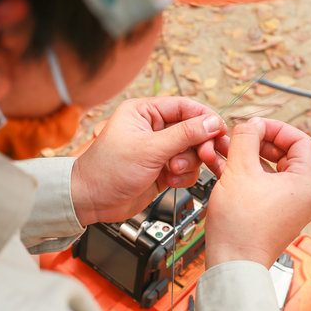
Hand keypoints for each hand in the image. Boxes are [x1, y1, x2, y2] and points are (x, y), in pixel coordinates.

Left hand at [71, 97, 225, 225]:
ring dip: (188, 163)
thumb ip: (184, 134)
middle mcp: (154, 129)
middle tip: (206, 155)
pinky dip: (183, 177)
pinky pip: (187, 169)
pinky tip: (169, 181)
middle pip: (193, 130)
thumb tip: (212, 121)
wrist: (91, 202)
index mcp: (145, 112)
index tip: (220, 130)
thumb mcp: (149, 149)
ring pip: (192, 151)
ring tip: (173, 171)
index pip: (184, 107)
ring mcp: (159, 150)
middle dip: (198, 145)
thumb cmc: (107, 170)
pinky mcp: (163, 169)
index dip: (205, 118)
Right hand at [202, 117, 310, 269]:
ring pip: (270, 169)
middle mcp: (304, 195)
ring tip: (224, 150)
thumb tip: (251, 123)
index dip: (275, 127)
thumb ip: (246, 138)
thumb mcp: (240, 170)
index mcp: (306, 183)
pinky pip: (262, 184)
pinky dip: (246, 173)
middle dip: (257, 141)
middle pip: (285, 153)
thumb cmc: (241, 227)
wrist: (233, 264)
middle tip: (237, 136)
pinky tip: (223, 166)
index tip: (254, 125)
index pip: (299, 140)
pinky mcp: (273, 214)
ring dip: (247, 156)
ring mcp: (289, 206)